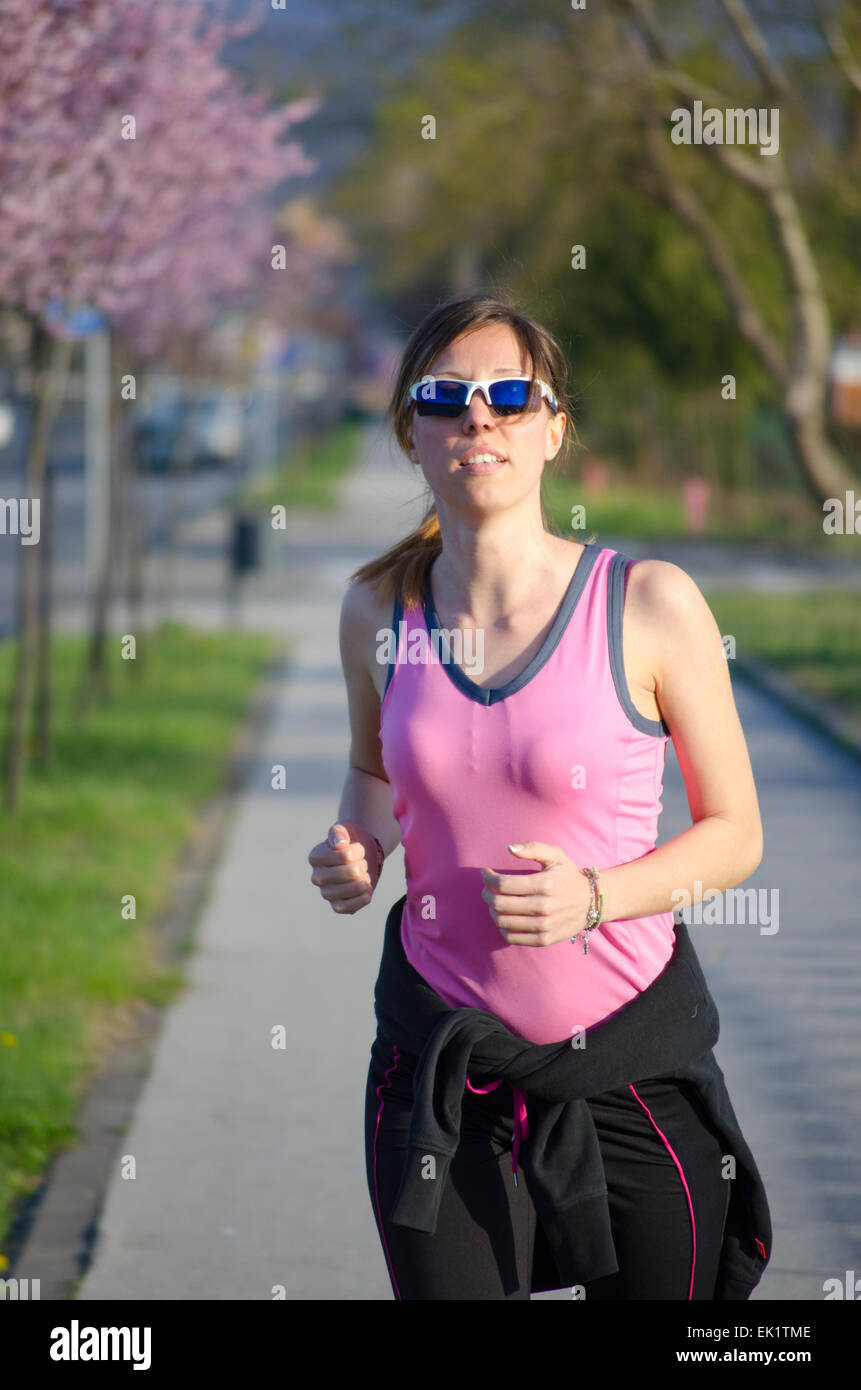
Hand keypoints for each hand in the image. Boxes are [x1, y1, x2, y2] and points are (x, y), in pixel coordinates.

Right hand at [308, 820, 379, 913]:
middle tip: (362, 862)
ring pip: (349, 891)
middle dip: (362, 865)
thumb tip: (339, 844)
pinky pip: (349, 908)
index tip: (357, 848)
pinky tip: (366, 888)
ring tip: (364, 875)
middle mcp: (317, 877)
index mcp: (315, 857)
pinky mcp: (337, 906)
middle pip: (349, 873)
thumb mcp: (345, 828)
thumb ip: (339, 832)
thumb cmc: (351, 840)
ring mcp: (326, 893)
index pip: (344, 855)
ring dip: (363, 881)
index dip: (357, 851)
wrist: (361, 855)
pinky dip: (362, 898)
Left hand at [480, 842, 594, 945]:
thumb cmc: (568, 876)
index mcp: (544, 884)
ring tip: (495, 902)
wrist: (592, 902)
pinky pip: (512, 937)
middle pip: (499, 904)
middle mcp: (543, 907)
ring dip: (492, 910)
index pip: (503, 884)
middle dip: (486, 894)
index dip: (488, 878)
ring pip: (502, 921)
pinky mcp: (544, 939)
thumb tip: (510, 848)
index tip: (485, 873)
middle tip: (487, 888)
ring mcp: (544, 925)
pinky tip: (505, 917)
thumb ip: (533, 848)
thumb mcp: (555, 856)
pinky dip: (502, 927)